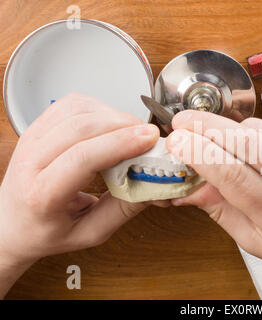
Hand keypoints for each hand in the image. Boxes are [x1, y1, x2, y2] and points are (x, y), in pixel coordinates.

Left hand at [0, 93, 160, 296]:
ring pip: (78, 109)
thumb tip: (156, 185)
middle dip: (124, 125)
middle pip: (82, 126)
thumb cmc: (47, 231)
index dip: (120, 143)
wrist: (12, 223)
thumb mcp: (90, 233)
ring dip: (113, 115)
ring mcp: (31, 139)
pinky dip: (99, 108)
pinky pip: (72, 104)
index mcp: (41, 195)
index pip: (82, 158)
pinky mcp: (38, 126)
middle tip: (150, 136)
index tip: (150, 138)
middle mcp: (30, 161)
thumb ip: (124, 210)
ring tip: (132, 132)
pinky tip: (111, 124)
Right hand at [166, 110, 261, 298]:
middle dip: (206, 125)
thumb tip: (188, 188)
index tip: (176, 141)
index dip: (198, 152)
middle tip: (182, 121)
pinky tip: (246, 146)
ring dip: (229, 129)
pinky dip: (253, 134)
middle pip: (245, 141)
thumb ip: (221, 210)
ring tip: (212, 137)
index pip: (231, 173)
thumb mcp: (257, 242)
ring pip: (259, 130)